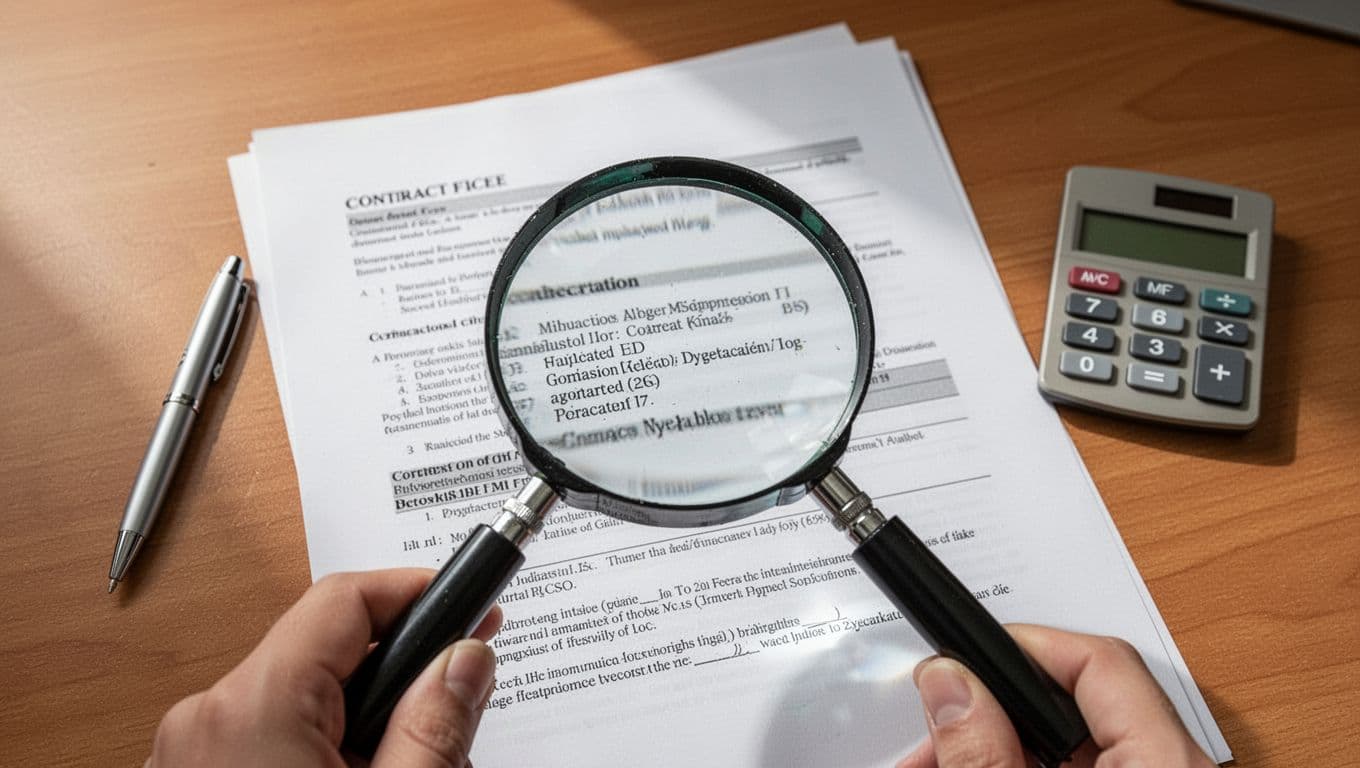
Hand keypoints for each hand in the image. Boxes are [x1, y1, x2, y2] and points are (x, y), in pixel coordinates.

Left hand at [147, 569, 502, 767]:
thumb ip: (434, 726)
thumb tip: (467, 656)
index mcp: (253, 708)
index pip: (344, 599)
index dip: (417, 591)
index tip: (473, 604)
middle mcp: (206, 717)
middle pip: (328, 650)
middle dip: (401, 673)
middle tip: (459, 707)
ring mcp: (189, 752)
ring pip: (304, 698)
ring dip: (365, 720)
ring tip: (408, 767)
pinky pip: (269, 735)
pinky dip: (322, 748)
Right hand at [898, 625, 1214, 767]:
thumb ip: (985, 755)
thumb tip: (951, 684)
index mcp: (1164, 763)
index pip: (1101, 661)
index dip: (1023, 644)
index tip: (964, 658)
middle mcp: (1172, 767)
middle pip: (1074, 702)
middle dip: (988, 709)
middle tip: (932, 733)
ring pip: (1068, 744)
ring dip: (991, 745)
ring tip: (934, 762)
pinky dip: (1018, 767)